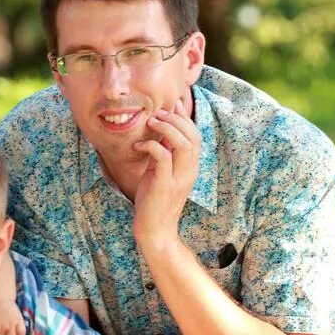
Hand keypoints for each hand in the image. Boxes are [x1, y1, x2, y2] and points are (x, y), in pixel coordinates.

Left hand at [130, 99, 200, 248]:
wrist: (154, 230)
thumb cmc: (154, 200)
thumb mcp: (160, 173)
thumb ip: (163, 154)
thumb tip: (158, 131)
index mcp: (191, 168)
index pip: (196, 136)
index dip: (185, 117)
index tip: (172, 104)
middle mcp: (189, 172)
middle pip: (193, 136)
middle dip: (176, 119)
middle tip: (158, 113)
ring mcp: (178, 179)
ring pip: (183, 144)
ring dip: (166, 129)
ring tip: (151, 123)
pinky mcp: (164, 185)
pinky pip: (163, 158)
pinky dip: (150, 146)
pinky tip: (138, 146)